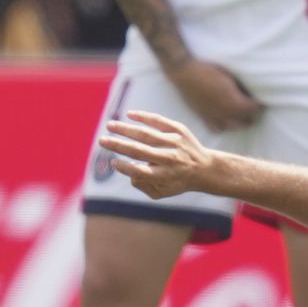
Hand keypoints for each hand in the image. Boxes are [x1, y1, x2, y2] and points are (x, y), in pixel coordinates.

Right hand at [98, 111, 219, 199]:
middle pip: (140, 151)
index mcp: (165, 176)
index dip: (126, 168)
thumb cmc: (177, 181)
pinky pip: (159, 121)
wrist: (205, 169)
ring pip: (146, 134)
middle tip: (102, 141)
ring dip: (126, 129)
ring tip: (110, 125)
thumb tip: (128, 173)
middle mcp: (169, 159)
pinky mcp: (179, 130)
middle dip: (119, 145)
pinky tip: (129, 115)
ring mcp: (174, 143)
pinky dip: (144, 117)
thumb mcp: (162, 192)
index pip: (142, 172)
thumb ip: (143, 186)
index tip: (113, 162)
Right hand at [164, 59, 261, 131]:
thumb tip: (249, 91)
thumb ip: (241, 87)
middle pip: (247, 121)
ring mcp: (214, 117)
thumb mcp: (229, 75)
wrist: (184, 72)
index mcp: (234, 102)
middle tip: (253, 105)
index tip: (263, 99)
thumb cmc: (208, 69)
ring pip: (234, 127)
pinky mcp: (204, 117)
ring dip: (240, 121)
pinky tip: (225, 119)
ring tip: (242, 114)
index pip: (254, 108)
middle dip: (252, 114)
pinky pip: (217, 129)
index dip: (260, 104)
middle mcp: (225, 113)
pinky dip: (224, 126)